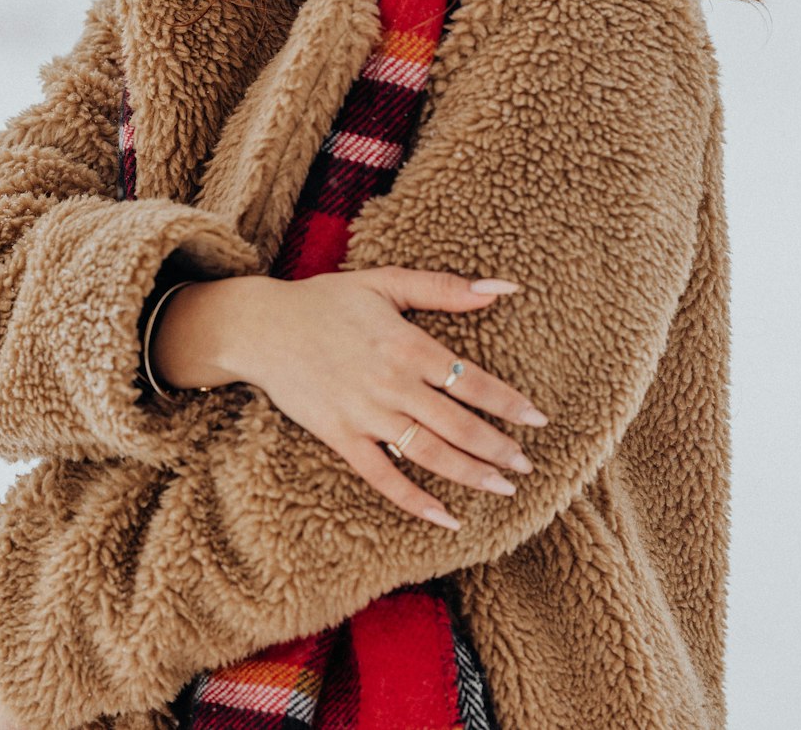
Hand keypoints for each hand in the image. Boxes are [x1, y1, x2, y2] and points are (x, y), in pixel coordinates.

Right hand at [237, 266, 548, 529]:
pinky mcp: (340, 437)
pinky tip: (446, 518)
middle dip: (497, 447)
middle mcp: (391, 383)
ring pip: (428, 453)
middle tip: (527, 465)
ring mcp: (365, 414)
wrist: (263, 328)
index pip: (470, 379)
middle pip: (456, 423)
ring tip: (503, 488)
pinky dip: (415, 500)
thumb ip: (444, 287)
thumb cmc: (327, 301)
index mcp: (406, 343)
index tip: (537, 420)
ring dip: (469, 474)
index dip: (507, 402)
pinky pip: (383, 477)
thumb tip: (502, 287)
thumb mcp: (385, 282)